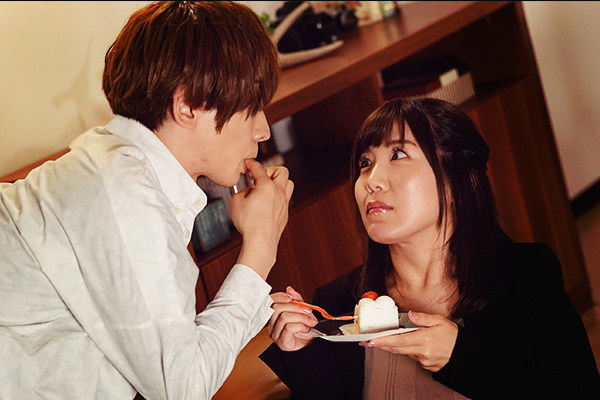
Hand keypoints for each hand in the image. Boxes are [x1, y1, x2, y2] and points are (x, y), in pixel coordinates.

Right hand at [230, 159, 293, 278]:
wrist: (260, 241)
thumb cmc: (248, 223)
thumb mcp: (236, 201)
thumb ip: (242, 190)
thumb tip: (249, 191)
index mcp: (266, 186)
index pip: (259, 168)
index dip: (251, 163)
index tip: (248, 163)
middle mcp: (279, 192)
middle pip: (282, 171)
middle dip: (270, 170)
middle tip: (261, 177)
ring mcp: (284, 203)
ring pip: (289, 183)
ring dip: (279, 182)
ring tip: (267, 188)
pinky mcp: (285, 213)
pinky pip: (285, 199)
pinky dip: (278, 196)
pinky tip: (268, 202)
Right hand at [268, 286, 318, 350]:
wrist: (312, 344)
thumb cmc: (306, 328)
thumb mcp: (303, 310)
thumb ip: (296, 300)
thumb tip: (289, 288)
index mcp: (274, 316)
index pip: (269, 302)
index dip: (278, 296)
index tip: (290, 296)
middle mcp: (271, 325)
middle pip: (277, 308)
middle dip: (296, 307)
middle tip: (308, 310)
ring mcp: (275, 335)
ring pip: (284, 317)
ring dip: (301, 317)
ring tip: (310, 322)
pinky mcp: (281, 342)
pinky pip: (289, 328)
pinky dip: (301, 326)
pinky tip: (306, 328)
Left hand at [361, 311, 457, 371]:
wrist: (465, 355)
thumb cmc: (453, 337)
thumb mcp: (441, 321)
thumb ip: (424, 318)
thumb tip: (410, 314)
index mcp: (424, 339)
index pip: (399, 341)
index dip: (383, 341)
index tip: (372, 341)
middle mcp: (422, 352)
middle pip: (396, 349)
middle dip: (380, 345)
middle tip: (367, 342)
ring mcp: (423, 360)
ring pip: (403, 352)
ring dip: (394, 346)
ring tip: (384, 339)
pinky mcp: (425, 366)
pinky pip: (412, 357)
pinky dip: (408, 350)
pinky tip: (409, 344)